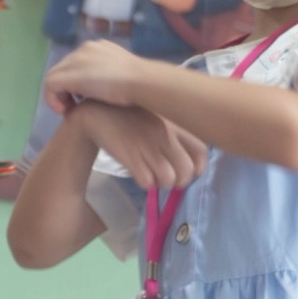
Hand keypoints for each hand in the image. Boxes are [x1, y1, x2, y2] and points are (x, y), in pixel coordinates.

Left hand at [43, 39, 146, 114]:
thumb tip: (112, 83)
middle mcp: (83, 49)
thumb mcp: (124, 73)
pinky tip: (65, 111)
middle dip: (65, 88)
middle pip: (64, 68)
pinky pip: (50, 86)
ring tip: (69, 108)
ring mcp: (75, 60)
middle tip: (73, 105)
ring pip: (55, 76)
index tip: (84, 98)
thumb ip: (113, 75)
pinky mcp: (68, 75)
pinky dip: (53, 100)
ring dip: (58, 94)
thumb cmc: (139, 81)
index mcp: (97, 47)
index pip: (77, 63)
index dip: (76, 82)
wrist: (140, 81)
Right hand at [78, 103, 206, 192]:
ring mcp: (147, 146)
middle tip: (168, 179)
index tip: (190, 172)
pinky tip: (140, 175)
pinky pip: (147, 182)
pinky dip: (145, 184)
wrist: (96, 114)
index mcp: (174, 124)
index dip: (199, 168)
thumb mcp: (157, 119)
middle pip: (187, 171)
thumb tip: (189, 163)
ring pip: (168, 180)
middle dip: (179, 182)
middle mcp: (164, 135)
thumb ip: (175, 135)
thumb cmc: (129, 118)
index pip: (201, 151)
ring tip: (153, 177)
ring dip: (161, 184)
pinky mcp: (130, 156)